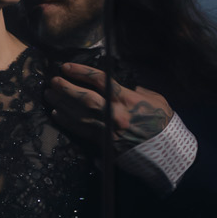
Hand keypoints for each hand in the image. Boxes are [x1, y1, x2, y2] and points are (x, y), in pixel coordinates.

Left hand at [47, 62, 171, 151]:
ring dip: (62, 104)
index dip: (82, 72)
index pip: (101, 81)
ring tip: (49, 95)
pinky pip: (82, 131)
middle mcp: (115, 114)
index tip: (67, 66)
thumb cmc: (163, 123)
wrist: (167, 151)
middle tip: (52, 81)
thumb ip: (135, 90)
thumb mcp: (155, 99)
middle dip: (66, 88)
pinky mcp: (104, 143)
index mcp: (128, 99)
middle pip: (85, 98)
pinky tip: (57, 114)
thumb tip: (122, 85)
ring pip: (79, 115)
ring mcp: (108, 130)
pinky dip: (68, 122)